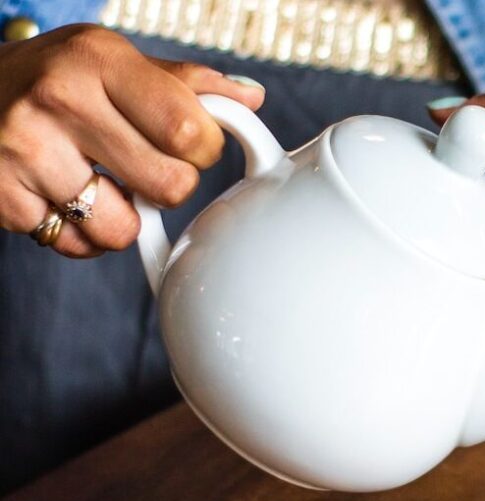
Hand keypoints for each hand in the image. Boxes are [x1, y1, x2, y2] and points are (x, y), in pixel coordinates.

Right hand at [0, 25, 264, 256]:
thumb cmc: (55, 78)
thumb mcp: (113, 61)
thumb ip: (185, 83)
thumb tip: (250, 99)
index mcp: (99, 60)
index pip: (191, 131)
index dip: (204, 150)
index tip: (190, 146)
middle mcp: (60, 100)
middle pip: (170, 186)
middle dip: (170, 186)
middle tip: (144, 167)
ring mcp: (26, 152)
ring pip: (122, 229)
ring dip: (124, 219)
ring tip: (103, 186)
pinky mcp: (3, 197)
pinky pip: (77, 246)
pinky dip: (82, 234)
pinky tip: (66, 199)